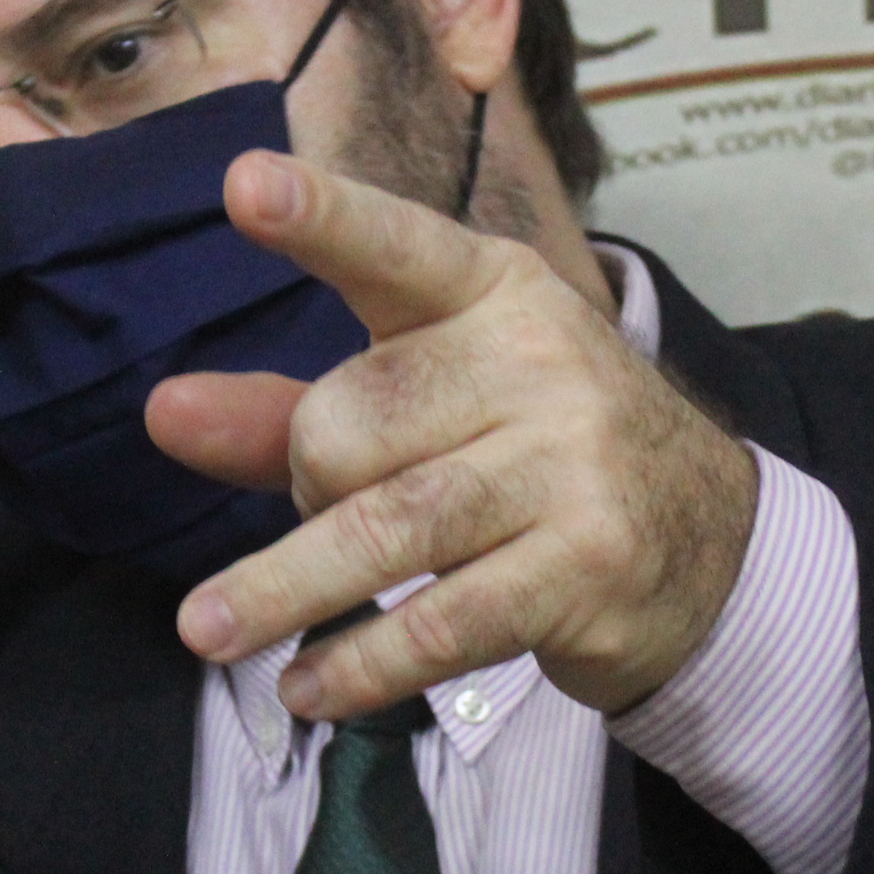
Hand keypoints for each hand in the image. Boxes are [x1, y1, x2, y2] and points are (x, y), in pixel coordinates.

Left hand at [144, 151, 757, 721]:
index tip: (243, 186)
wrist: (708, 539)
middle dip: (311, 482)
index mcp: (494, 290)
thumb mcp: (431, 402)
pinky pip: (441, 623)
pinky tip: (311, 687)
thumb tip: (164, 413)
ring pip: (386, 527)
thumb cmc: (534, 452)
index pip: (394, 247)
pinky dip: (361, 664)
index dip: (320, 219)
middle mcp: (540, 361)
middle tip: (338, 510)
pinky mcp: (585, 568)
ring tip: (209, 633)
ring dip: (283, 591)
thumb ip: (292, 408)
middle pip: (353, 421)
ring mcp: (572, 466)